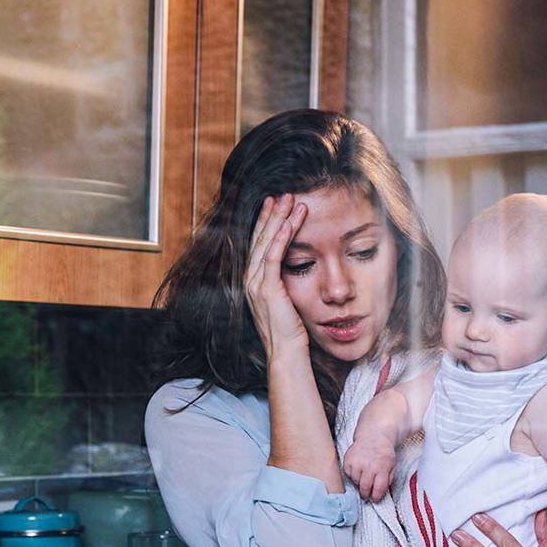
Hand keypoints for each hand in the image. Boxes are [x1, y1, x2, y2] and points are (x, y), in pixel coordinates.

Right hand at [243, 195, 309, 357]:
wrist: (286, 352)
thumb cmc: (291, 330)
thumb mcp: (287, 300)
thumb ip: (285, 281)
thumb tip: (297, 266)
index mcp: (253, 281)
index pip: (259, 244)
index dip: (266, 223)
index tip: (275, 205)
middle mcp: (250, 279)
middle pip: (259, 238)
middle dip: (271, 214)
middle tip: (283, 194)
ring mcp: (256, 284)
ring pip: (266, 242)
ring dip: (279, 219)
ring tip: (291, 200)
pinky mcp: (267, 289)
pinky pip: (273, 256)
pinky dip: (282, 236)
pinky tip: (290, 222)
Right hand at [342, 434, 396, 501]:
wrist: (374, 436)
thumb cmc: (384, 453)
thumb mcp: (392, 466)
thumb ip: (388, 480)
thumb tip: (381, 493)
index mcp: (382, 468)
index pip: (378, 489)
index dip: (376, 497)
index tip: (375, 498)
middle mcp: (369, 466)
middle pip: (364, 488)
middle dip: (366, 494)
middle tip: (367, 495)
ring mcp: (357, 462)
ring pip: (355, 482)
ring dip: (359, 483)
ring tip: (364, 477)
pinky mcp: (348, 460)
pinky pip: (348, 474)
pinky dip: (352, 475)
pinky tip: (358, 469)